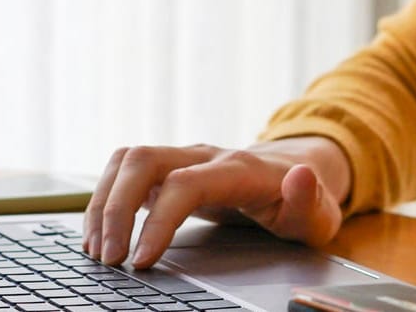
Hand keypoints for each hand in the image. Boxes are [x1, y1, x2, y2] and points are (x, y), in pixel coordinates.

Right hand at [81, 137, 348, 268]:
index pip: (185, 184)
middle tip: (108, 258)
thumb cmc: (303, 202)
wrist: (295, 171)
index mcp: (238, 169)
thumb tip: (301, 176)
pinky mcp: (167, 169)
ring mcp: (182, 158)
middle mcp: (203, 155)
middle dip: (116, 208)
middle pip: (143, 160)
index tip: (141, 260)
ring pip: (127, 160)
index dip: (158, 220)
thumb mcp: (318, 212)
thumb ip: (309, 200)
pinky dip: (105, 199)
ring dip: (103, 202)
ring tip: (96, 250)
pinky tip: (99, 234)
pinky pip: (125, 171)